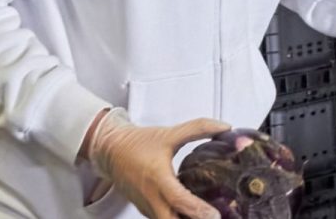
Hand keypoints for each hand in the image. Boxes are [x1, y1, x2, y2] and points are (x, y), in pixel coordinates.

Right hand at [83, 109, 228, 218]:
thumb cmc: (137, 143)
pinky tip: (192, 213)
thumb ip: (198, 128)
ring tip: (206, 214)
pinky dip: (177, 218)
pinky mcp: (145, 210)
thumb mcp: (170, 134)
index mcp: (157, 178)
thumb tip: (224, 126)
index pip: (179, 200)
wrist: (110, 150)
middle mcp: (151, 197)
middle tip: (213, 217)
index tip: (214, 215)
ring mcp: (147, 206)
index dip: (197, 209)